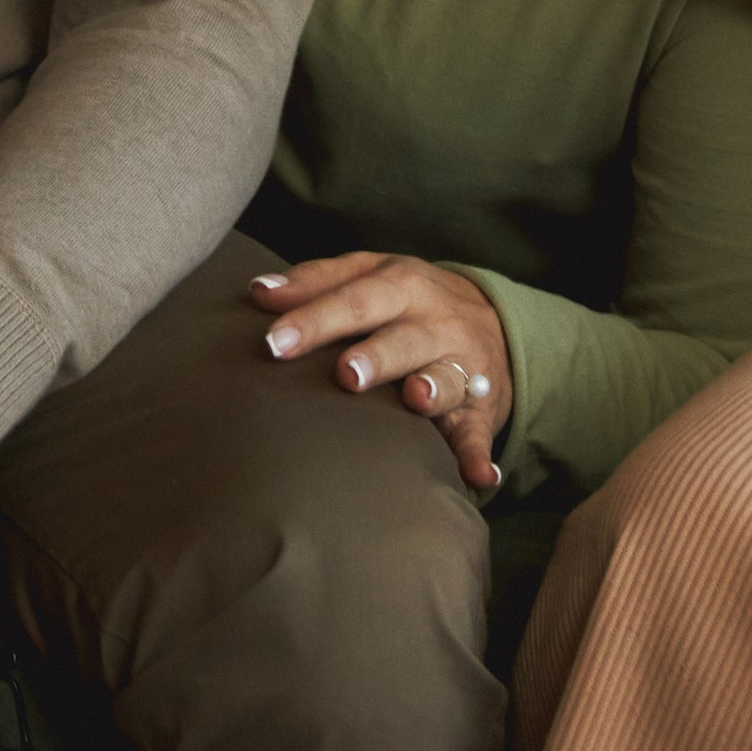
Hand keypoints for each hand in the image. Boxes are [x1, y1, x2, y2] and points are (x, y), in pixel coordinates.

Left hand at [251, 251, 508, 491]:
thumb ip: (315, 282)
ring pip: (446, 377)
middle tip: (345, 373)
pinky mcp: (480, 409)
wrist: (493, 320)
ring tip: (416, 397)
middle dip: (376, 355)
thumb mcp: (369, 274)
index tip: (275, 342)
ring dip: (433, 388)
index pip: (354, 298)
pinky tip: (481, 476)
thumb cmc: (406, 299)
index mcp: (400, 284)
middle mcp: (434, 322)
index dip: (315, 319)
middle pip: (401, 336)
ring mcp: (462, 365)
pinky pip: (479, 433)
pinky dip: (480, 455)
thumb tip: (258, 292)